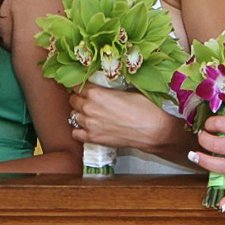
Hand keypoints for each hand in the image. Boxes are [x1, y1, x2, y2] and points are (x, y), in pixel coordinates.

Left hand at [69, 86, 183, 153]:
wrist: (152, 130)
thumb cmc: (144, 109)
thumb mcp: (126, 90)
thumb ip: (108, 89)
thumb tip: (103, 87)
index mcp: (96, 93)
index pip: (77, 86)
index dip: (81, 86)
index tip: (84, 87)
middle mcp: (89, 108)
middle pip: (73, 100)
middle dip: (79, 99)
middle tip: (88, 100)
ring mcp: (89, 124)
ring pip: (73, 116)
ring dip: (80, 113)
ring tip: (90, 114)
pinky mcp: (92, 138)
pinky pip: (75, 133)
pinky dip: (79, 130)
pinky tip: (87, 127)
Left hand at [189, 116, 224, 211]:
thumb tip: (219, 128)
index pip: (223, 124)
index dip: (211, 123)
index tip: (208, 125)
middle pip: (218, 145)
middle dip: (204, 140)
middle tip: (201, 138)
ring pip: (222, 166)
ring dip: (205, 162)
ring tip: (194, 156)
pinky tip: (221, 205)